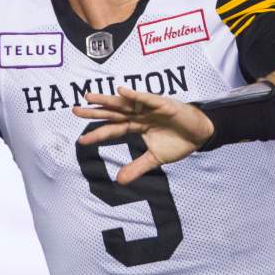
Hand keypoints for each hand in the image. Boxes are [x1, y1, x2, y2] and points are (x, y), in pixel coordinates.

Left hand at [72, 87, 213, 183]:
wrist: (200, 135)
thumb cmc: (178, 142)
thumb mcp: (155, 159)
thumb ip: (137, 168)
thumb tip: (119, 181)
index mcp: (136, 126)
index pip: (113, 129)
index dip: (97, 134)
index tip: (80, 140)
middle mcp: (139, 115)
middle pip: (112, 113)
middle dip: (94, 112)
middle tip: (74, 110)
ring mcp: (150, 108)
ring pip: (124, 103)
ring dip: (107, 100)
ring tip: (89, 97)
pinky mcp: (163, 104)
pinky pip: (147, 99)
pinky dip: (135, 96)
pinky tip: (121, 92)